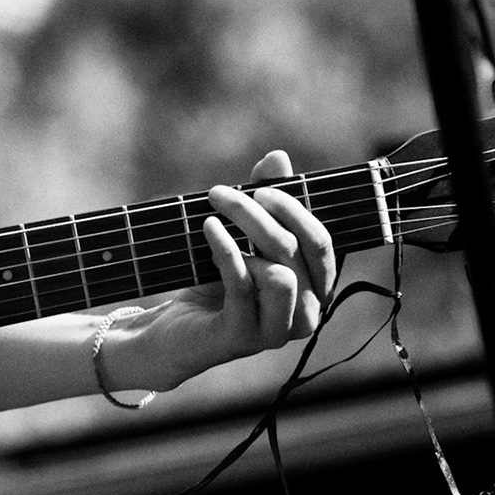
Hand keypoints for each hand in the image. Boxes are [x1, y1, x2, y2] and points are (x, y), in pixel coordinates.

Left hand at [109, 150, 336, 392]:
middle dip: (258, 213)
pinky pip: (243, 285)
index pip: (322, 242)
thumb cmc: (214, 281)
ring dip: (243, 235)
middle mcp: (308, 315)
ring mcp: (278, 332)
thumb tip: (278, 156)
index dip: (294, 208)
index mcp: (316, 289)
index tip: (258, 186)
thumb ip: (264, 200)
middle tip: (220, 194)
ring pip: (279, 272)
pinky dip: (225, 250)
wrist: (172, 331)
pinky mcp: (244, 338)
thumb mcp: (242, 237)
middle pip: (296, 250)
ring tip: (212, 218)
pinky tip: (208, 230)